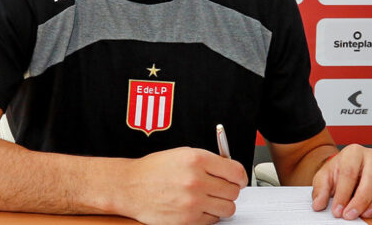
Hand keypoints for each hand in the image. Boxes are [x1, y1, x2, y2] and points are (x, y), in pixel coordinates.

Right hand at [121, 147, 247, 224]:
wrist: (130, 187)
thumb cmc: (154, 170)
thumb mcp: (182, 154)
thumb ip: (209, 161)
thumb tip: (231, 171)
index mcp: (197, 159)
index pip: (236, 171)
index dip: (241, 176)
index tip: (239, 179)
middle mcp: (196, 180)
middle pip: (233, 191)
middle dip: (230, 190)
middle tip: (221, 188)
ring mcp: (192, 202)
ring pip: (227, 208)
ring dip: (222, 204)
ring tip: (210, 199)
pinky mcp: (188, 220)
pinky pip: (212, 220)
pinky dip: (209, 215)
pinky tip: (198, 207)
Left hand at [311, 144, 371, 219]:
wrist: (348, 170)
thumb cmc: (339, 172)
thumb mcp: (324, 178)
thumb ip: (320, 190)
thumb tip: (319, 205)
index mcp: (354, 152)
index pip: (350, 172)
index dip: (343, 194)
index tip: (338, 210)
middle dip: (362, 200)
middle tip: (351, 215)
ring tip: (365, 214)